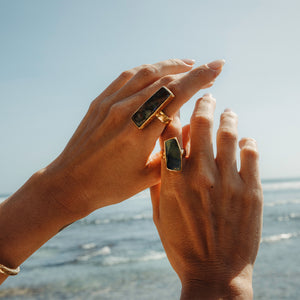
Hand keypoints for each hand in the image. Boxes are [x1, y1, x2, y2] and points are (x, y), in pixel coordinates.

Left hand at [43, 59, 223, 217]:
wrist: (70, 183)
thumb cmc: (110, 186)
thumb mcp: (148, 176)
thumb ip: (172, 151)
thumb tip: (193, 129)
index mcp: (140, 133)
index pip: (176, 95)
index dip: (199, 78)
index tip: (218, 67)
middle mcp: (125, 112)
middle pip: (164, 80)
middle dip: (191, 71)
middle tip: (208, 70)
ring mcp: (110, 103)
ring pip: (145, 73)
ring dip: (169, 65)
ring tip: (187, 65)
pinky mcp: (100, 102)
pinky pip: (126, 77)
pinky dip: (146, 70)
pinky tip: (157, 71)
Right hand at [150, 94, 262, 298]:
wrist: (215, 275)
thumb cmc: (182, 246)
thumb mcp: (159, 215)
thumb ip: (157, 183)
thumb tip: (160, 158)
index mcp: (174, 180)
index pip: (172, 133)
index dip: (175, 113)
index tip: (178, 105)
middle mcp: (200, 175)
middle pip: (202, 125)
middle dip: (204, 105)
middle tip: (208, 97)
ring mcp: (228, 182)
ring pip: (229, 136)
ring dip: (228, 119)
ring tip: (228, 112)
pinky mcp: (251, 192)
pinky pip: (251, 156)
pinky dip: (249, 143)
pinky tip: (246, 140)